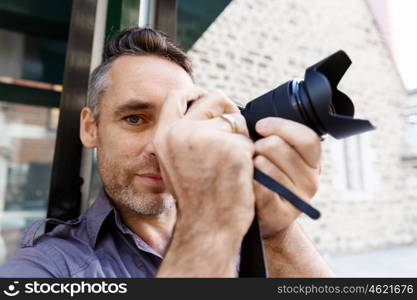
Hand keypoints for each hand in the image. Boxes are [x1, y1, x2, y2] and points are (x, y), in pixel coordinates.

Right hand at [153, 87, 254, 238]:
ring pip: (236, 121)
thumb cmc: (195, 198)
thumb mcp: (174, 162)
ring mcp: (207, 139)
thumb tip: (203, 110)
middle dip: (228, 112)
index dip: (195, 92)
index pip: (177, 95)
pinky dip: (249, 156)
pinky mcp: (233, 149)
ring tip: (229, 167)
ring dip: (239, 139)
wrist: (207, 227)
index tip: (207, 96)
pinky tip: (239, 175)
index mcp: (165, 135)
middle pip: (214, 99)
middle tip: (233, 134)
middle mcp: (182, 132)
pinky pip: (250, 141)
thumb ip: (183, 135)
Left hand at [253, 117, 320, 239]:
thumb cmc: (267, 179)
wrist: (265, 218)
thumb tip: (253, 121)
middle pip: (277, 146)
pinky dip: (249, 183)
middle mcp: (311, 180)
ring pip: (264, 165)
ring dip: (250, 165)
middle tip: (253, 156)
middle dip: (257, 146)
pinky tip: (248, 185)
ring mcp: (297, 199)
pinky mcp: (281, 215)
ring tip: (250, 172)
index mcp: (313, 162)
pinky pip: (259, 188)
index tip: (260, 126)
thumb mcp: (279, 158)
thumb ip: (276, 139)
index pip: (306, 137)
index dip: (280, 126)